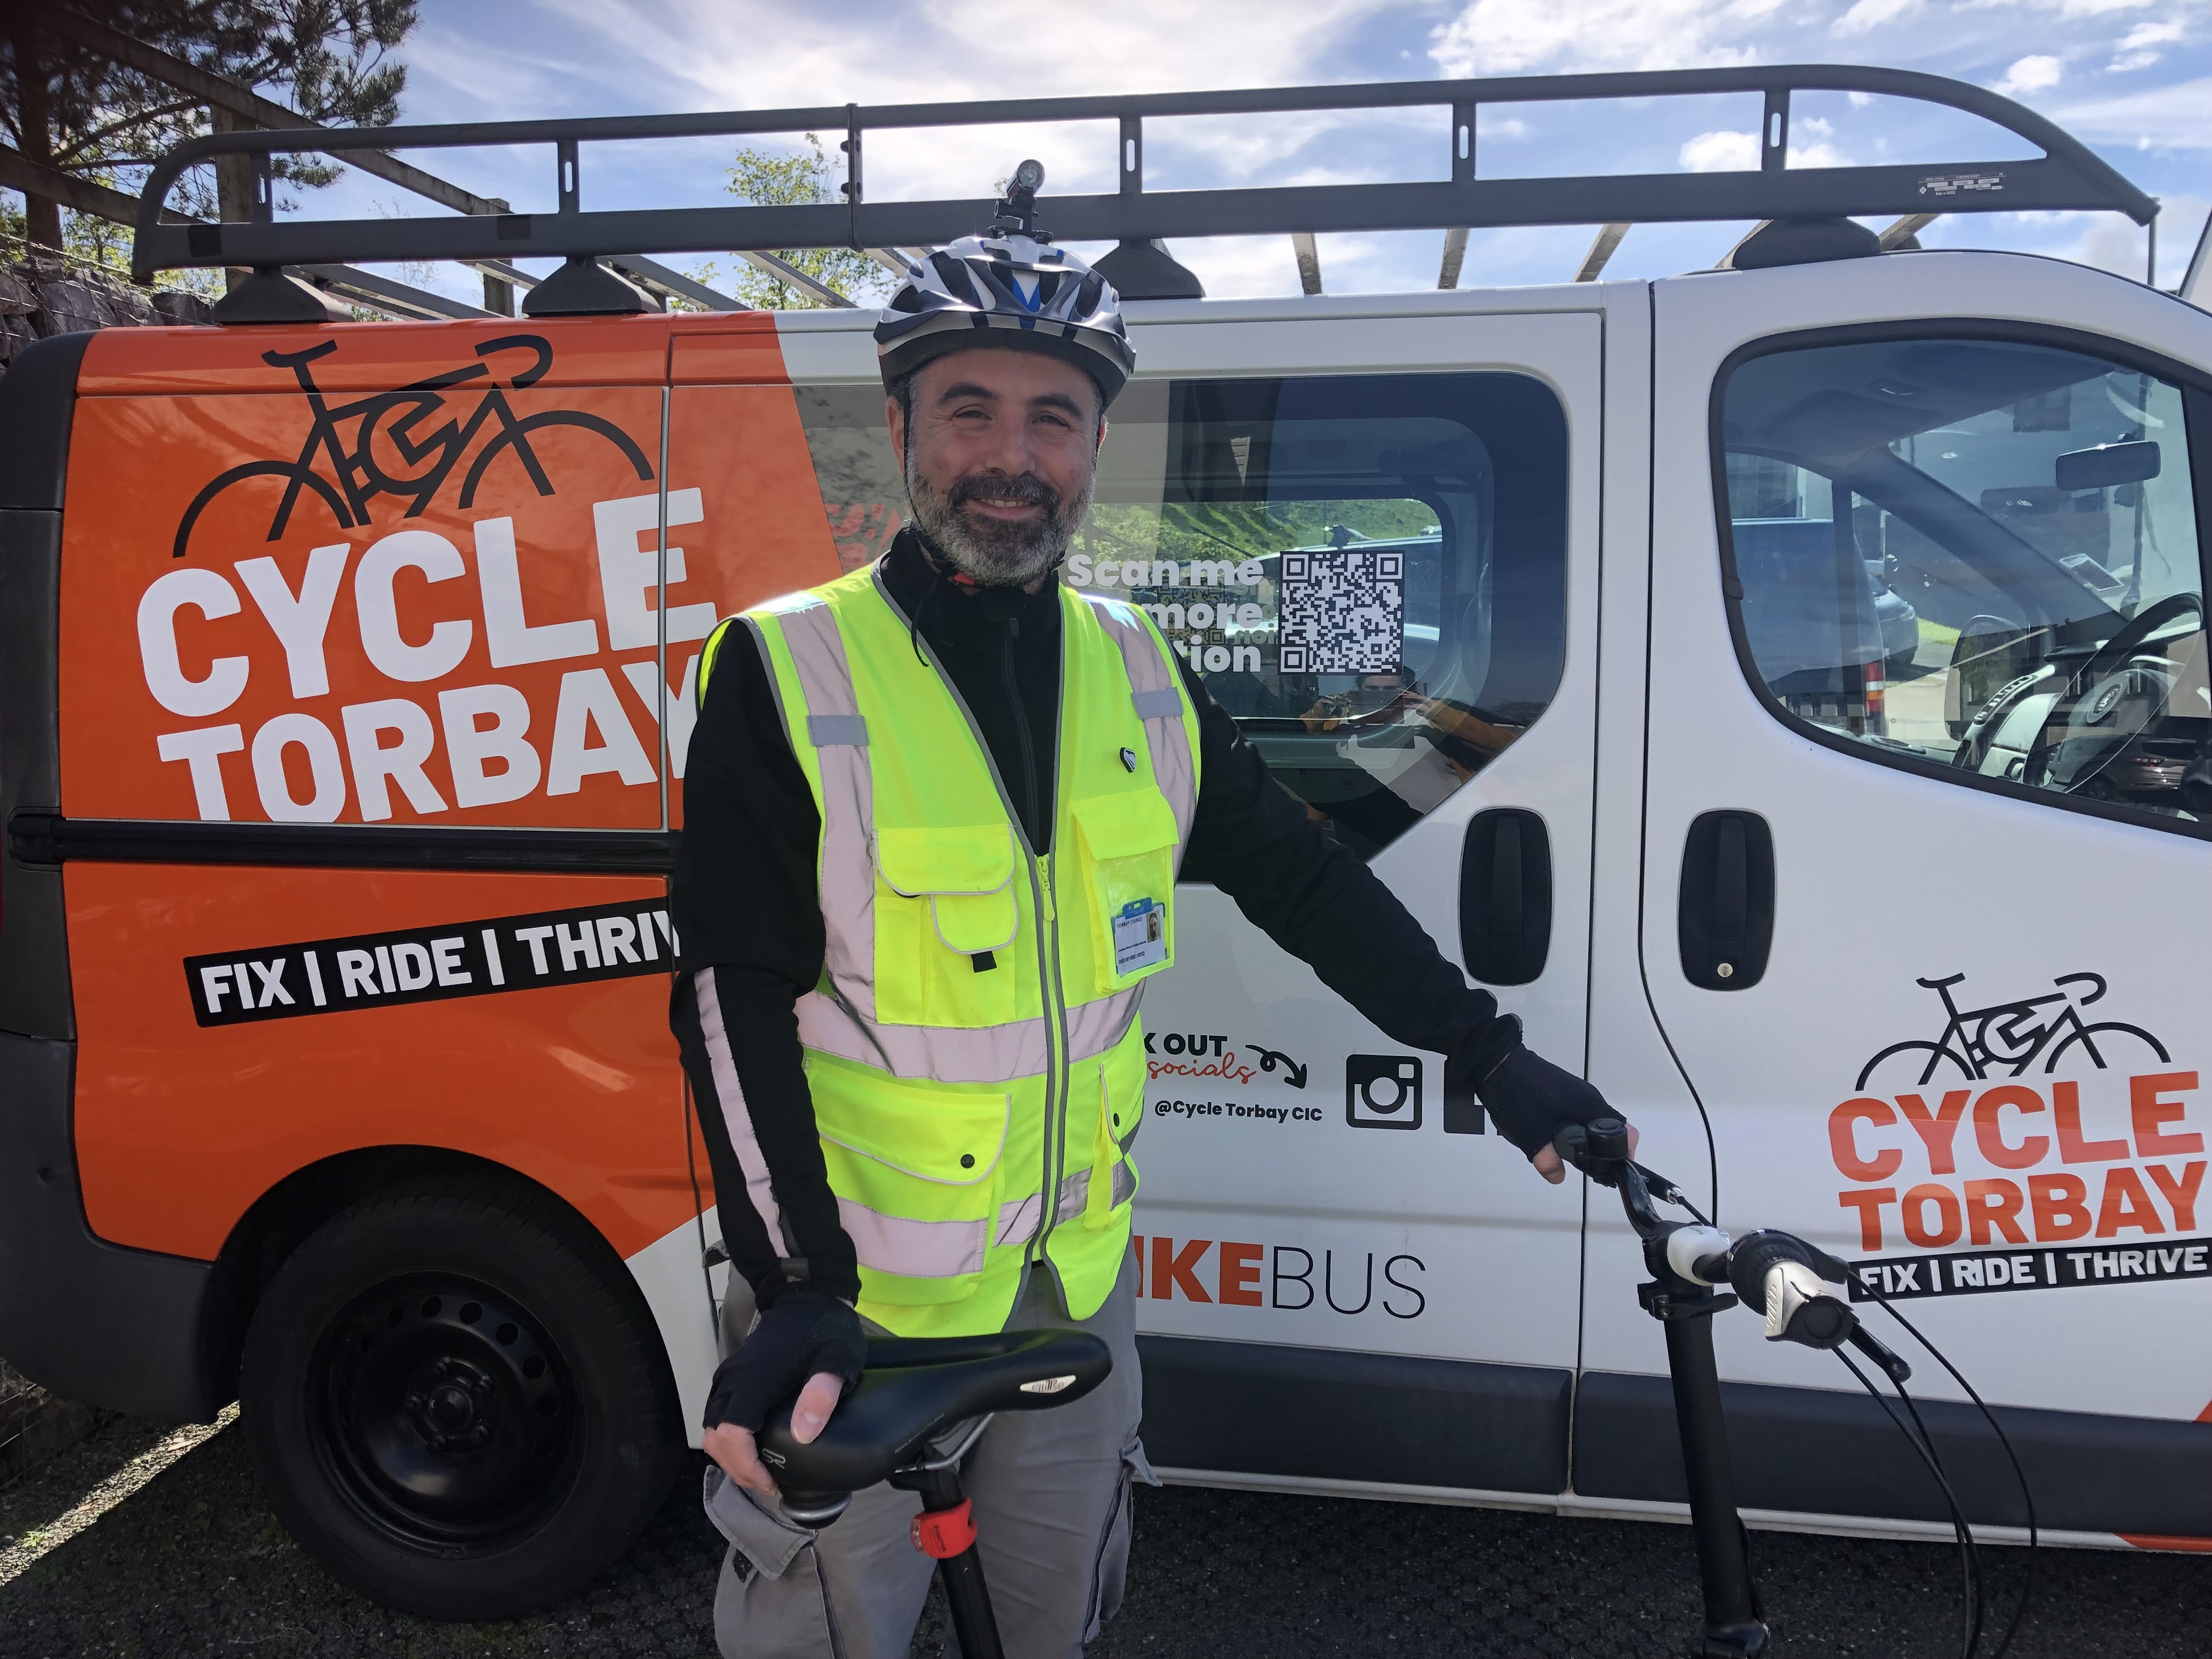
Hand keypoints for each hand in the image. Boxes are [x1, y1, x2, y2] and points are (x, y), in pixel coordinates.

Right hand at [700, 1289, 865, 1495]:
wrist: (806, 1296)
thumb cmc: (823, 1327)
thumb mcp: (837, 1357)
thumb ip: (823, 1391)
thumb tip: (805, 1433)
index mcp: (754, 1378)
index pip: (731, 1434)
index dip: (746, 1466)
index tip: (771, 1482)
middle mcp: (732, 1379)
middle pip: (715, 1438)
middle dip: (738, 1469)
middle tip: (769, 1485)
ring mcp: (728, 1377)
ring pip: (712, 1429)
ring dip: (731, 1457)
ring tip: (762, 1473)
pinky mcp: (732, 1378)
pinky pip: (718, 1417)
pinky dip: (729, 1441)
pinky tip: (755, 1450)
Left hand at [1472, 1044, 1636, 1179]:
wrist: (1496, 1062)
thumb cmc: (1518, 1095)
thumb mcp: (1531, 1133)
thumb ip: (1546, 1158)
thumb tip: (1558, 1177)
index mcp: (1590, 1105)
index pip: (1624, 1132)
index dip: (1622, 1153)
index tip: (1608, 1170)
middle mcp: (1589, 1097)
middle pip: (1607, 1129)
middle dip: (1600, 1150)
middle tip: (1583, 1165)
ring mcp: (1576, 1091)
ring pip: (1590, 1122)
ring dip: (1583, 1139)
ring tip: (1562, 1153)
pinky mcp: (1562, 1090)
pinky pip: (1576, 1114)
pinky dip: (1571, 1128)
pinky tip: (1550, 1136)